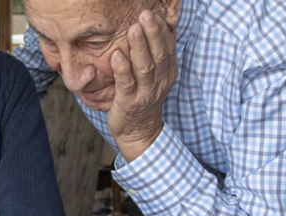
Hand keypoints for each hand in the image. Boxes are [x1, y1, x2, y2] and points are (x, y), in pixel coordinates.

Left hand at [108, 10, 177, 162]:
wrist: (139, 133)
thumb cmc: (144, 100)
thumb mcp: (156, 77)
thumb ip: (159, 56)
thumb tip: (165, 29)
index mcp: (167, 73)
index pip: (168, 47)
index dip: (162, 30)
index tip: (155, 12)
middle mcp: (159, 82)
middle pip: (159, 54)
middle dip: (153, 32)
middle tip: (146, 14)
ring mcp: (145, 93)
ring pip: (145, 67)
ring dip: (139, 47)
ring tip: (133, 28)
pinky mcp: (129, 103)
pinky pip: (126, 84)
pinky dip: (122, 69)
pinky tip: (117, 55)